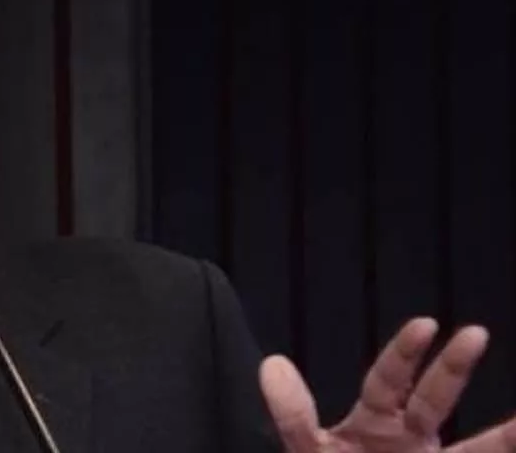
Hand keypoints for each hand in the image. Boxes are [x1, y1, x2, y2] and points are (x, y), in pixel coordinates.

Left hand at [259, 317, 515, 451]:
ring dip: (503, 437)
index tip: (424, 325)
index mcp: (374, 422)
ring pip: (477, 448)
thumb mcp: (309, 451)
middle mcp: (409, 440)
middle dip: (453, 367)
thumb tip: (272, 364)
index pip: (388, 379)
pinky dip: (505, 449)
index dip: (404, 352)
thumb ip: (294, 416)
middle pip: (433, 399)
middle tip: (475, 333)